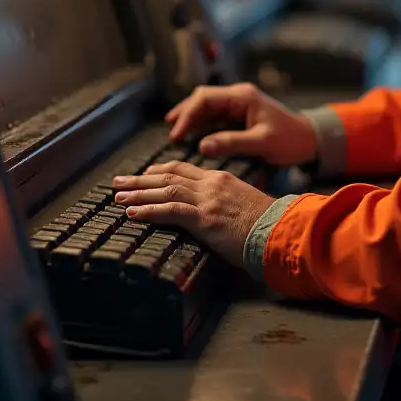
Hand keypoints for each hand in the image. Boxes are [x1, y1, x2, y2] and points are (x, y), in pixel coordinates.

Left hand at [113, 161, 275, 266]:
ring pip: (165, 190)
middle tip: (119, 182)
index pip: (184, 169)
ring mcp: (208, 200)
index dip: (160, 171)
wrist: (282, 230)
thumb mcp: (244, 206)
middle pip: (169, 175)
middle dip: (140, 179)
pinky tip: (132, 213)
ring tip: (117, 196)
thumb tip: (213, 216)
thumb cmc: (268, 225)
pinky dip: (148, 211)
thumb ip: (225, 205)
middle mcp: (212, 184)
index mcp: (221, 180)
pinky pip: (171, 211)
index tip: (144, 174)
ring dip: (138, 193)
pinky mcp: (206, 218)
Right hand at [165, 82, 317, 167]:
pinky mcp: (240, 116)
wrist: (310, 140)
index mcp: (243, 96)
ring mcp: (238, 105)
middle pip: (202, 99)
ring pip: (207, 107)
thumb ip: (232, 143)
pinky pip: (215, 117)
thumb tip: (202, 145)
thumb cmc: (290, 140)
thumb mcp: (262, 143)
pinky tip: (192, 137)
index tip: (176, 134)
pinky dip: (202, 125)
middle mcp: (238, 97)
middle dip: (185, 114)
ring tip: (176, 135)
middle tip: (172, 134)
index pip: (205, 98)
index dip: (187, 114)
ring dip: (192, 119)